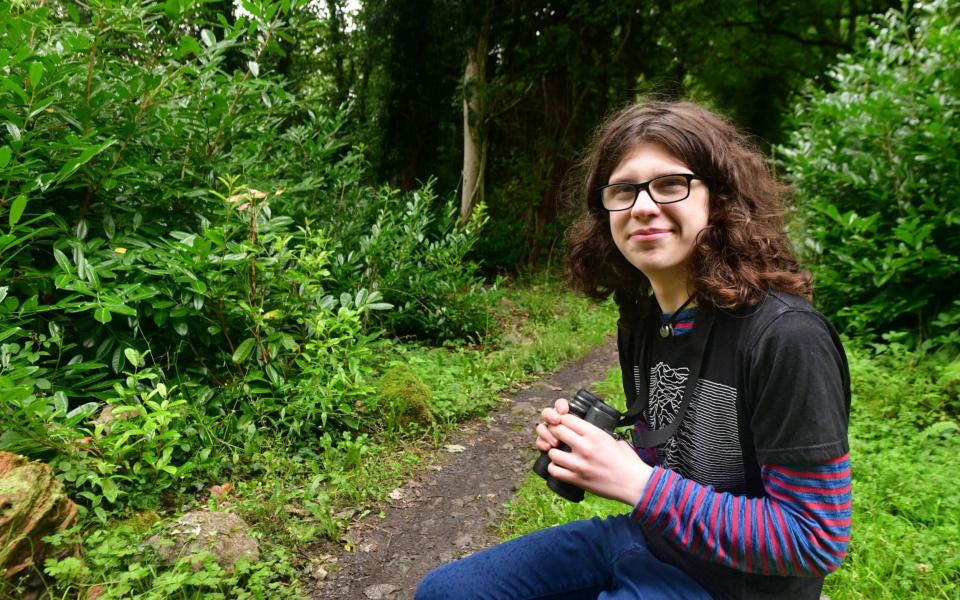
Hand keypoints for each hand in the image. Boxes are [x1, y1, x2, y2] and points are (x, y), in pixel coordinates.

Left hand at [535, 399, 651, 505]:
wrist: (634, 483)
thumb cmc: (627, 461)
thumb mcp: (613, 439)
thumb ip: (597, 434)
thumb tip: (586, 431)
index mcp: (594, 434)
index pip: (567, 418)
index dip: (561, 419)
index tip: (561, 423)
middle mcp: (585, 447)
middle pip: (556, 431)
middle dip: (554, 432)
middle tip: (557, 437)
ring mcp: (579, 464)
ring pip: (552, 452)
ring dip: (554, 452)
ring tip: (559, 453)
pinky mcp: (577, 479)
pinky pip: (554, 470)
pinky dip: (554, 468)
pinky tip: (560, 466)